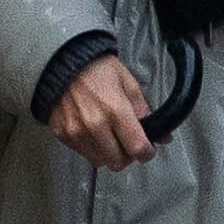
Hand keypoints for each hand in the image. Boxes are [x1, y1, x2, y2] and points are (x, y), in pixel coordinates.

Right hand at [46, 50, 153, 172]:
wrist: (62, 61)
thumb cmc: (95, 68)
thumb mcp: (128, 83)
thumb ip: (144, 111)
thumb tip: (161, 135)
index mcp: (116, 110)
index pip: (137, 148)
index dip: (147, 153)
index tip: (148, 150)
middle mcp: (95, 125)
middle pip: (118, 162)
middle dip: (127, 156)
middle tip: (128, 143)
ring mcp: (76, 132)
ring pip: (100, 161)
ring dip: (108, 154)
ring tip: (109, 135)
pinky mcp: (62, 134)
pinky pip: (82, 153)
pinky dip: (91, 148)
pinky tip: (93, 131)